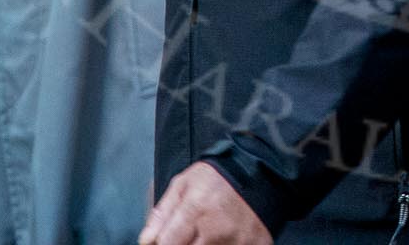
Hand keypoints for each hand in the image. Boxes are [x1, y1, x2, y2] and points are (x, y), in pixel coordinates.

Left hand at [140, 163, 272, 244]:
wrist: (261, 171)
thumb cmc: (218, 178)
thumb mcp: (184, 184)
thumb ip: (162, 213)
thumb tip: (146, 241)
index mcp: (195, 210)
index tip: (167, 241)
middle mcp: (216, 229)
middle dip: (185, 244)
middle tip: (192, 234)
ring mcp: (238, 241)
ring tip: (207, 234)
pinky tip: (224, 239)